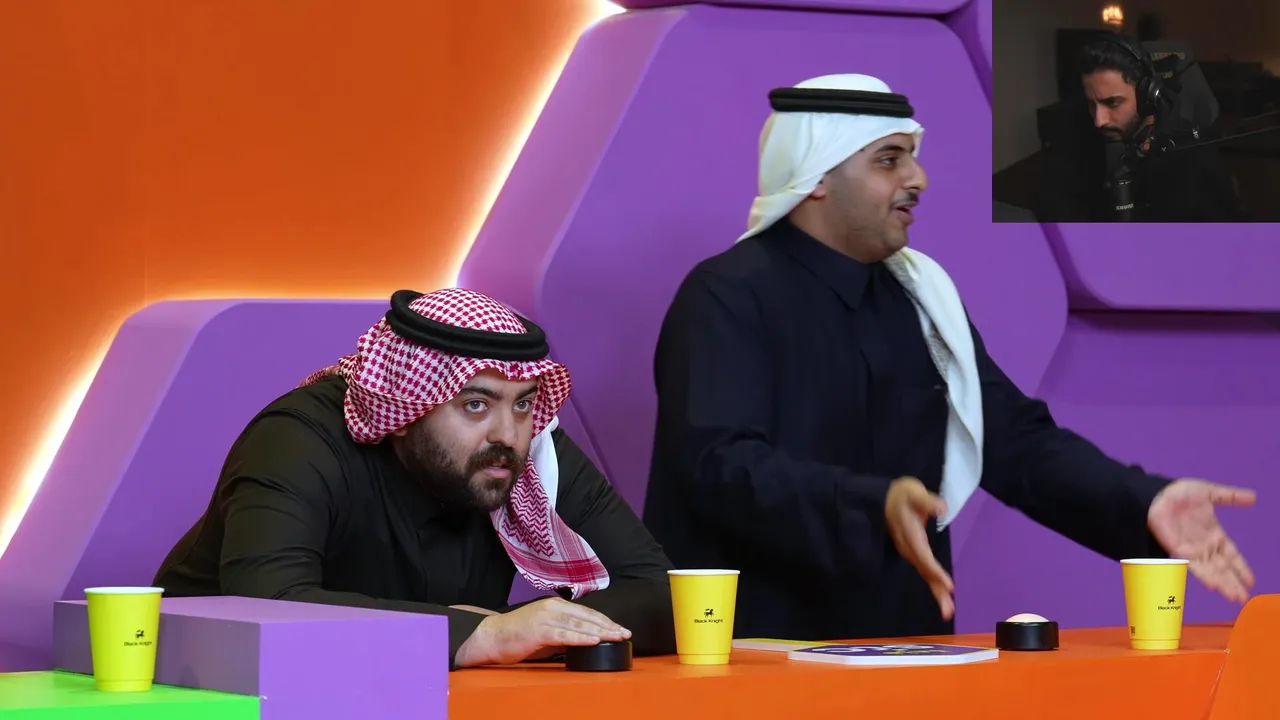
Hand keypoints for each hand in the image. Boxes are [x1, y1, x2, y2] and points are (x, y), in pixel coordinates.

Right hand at [453, 597, 629, 667]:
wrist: (492, 637)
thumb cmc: (519, 636)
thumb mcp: (546, 629)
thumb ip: (564, 631)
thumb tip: (584, 639)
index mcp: (555, 605)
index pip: (586, 613)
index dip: (604, 621)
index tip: (620, 628)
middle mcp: (552, 607)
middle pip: (586, 617)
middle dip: (608, 626)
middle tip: (625, 633)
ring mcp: (545, 618)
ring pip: (578, 625)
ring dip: (600, 631)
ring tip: (616, 637)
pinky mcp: (539, 630)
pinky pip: (564, 634)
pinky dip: (580, 637)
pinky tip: (594, 640)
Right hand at [885, 476, 954, 619]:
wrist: (885, 500)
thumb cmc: (903, 495)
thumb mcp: (914, 492)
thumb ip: (927, 501)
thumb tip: (942, 508)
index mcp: (910, 534)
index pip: (923, 555)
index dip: (935, 570)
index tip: (949, 585)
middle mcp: (909, 547)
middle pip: (924, 571)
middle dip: (937, 591)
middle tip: (948, 612)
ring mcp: (910, 552)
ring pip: (925, 574)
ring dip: (937, 592)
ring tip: (948, 610)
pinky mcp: (914, 553)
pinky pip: (925, 571)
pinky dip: (934, 584)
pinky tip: (943, 594)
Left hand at [1148, 478, 1255, 602]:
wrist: (1157, 494)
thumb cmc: (1180, 493)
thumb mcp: (1210, 493)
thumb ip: (1232, 497)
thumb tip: (1254, 497)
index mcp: (1214, 534)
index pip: (1231, 555)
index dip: (1241, 567)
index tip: (1250, 582)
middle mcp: (1204, 546)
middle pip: (1223, 568)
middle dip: (1233, 582)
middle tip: (1244, 597)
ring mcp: (1191, 549)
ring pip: (1211, 571)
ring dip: (1223, 584)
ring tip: (1234, 596)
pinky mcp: (1178, 551)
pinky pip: (1194, 566)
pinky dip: (1205, 576)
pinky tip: (1214, 585)